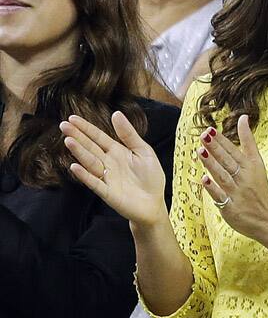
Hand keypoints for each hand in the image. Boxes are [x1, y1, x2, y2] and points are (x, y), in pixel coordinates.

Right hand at [60, 112, 166, 227]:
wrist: (154, 204)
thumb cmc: (151, 178)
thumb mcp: (144, 151)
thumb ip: (129, 134)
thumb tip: (116, 113)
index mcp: (117, 151)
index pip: (98, 137)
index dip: (86, 128)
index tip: (72, 118)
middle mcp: (108, 163)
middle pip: (90, 147)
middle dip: (77, 136)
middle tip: (63, 125)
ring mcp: (106, 178)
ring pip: (90, 162)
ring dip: (79, 152)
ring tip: (68, 141)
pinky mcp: (107, 193)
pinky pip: (94, 183)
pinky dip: (85, 175)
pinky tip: (75, 166)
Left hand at [198, 115, 267, 238]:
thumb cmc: (259, 188)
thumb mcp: (257, 162)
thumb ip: (248, 141)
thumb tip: (244, 117)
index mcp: (249, 166)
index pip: (233, 151)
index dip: (221, 141)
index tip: (210, 130)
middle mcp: (243, 178)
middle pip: (227, 161)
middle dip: (215, 148)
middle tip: (203, 136)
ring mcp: (237, 193)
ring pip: (222, 176)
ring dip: (212, 164)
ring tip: (200, 151)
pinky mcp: (231, 208)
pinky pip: (221, 197)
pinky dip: (213, 189)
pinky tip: (204, 180)